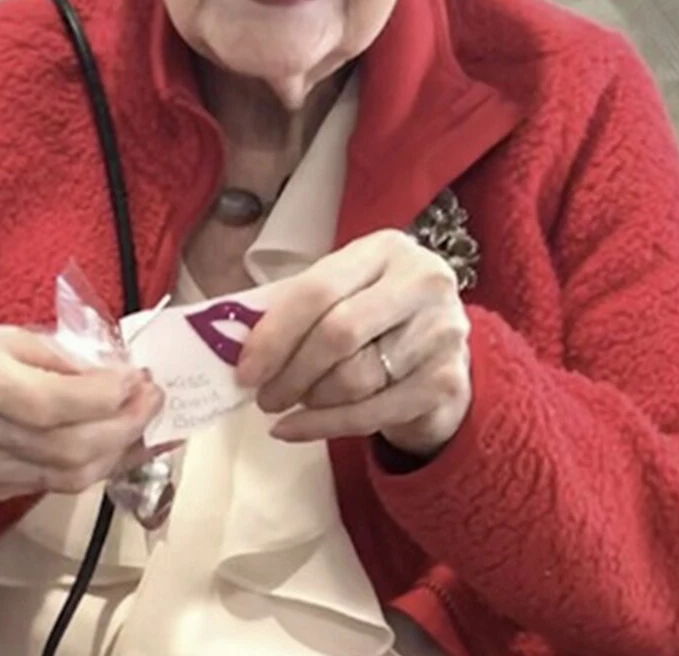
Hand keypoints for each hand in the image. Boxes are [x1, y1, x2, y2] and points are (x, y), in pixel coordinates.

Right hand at [0, 322, 162, 500]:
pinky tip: (115, 444)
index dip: (99, 395)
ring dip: (117, 451)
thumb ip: (56, 354)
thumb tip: (115, 373)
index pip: (42, 402)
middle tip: (152, 399)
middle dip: (122, 426)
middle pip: (62, 447)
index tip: (133, 378)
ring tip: (143, 422)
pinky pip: (52, 486)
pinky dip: (94, 467)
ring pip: (64, 477)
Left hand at [235, 230, 471, 457]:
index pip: (318, 289)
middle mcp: (423, 282)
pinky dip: (323, 427)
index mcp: (386, 249)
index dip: (274, 333)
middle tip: (263, 395)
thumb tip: (231, 340)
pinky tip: (293, 428)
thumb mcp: (342, 293)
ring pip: (355, 378)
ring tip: (291, 400)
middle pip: (338, 334)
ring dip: (309, 399)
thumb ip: (295, 306)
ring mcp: (442, 332)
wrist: (440, 352)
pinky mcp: (447, 381)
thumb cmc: (375, 317)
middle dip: (290, 372)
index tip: (245, 369)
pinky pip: (371, 413)